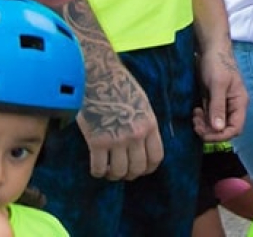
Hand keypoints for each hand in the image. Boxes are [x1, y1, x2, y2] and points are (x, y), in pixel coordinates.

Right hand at [77, 60, 163, 179]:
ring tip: (109, 171)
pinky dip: (98, 173)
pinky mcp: (96, 141)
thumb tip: (143, 146)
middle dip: (130, 174)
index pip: (156, 157)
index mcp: (150, 125)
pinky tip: (97, 168)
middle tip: (123, 172)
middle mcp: (136, 135)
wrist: (100, 78)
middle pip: (138, 168)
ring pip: (119, 172)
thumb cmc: (122, 88)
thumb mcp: (144, 106)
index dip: (149, 168)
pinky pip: (99, 168)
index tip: (141, 170)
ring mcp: (116, 139)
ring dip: (114, 175)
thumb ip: (145, 126)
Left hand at [193, 46, 246, 141]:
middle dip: (210, 131)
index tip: (205, 133)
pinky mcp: (213, 103)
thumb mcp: (217, 84)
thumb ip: (218, 106)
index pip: (235, 128)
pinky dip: (201, 119)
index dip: (221, 135)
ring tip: (195, 115)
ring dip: (203, 125)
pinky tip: (196, 111)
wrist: (210, 50)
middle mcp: (232, 107)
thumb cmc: (217, 64)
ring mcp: (222, 105)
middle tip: (196, 123)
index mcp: (239, 103)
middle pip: (224, 129)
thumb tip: (218, 128)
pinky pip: (208, 118)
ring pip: (214, 126)